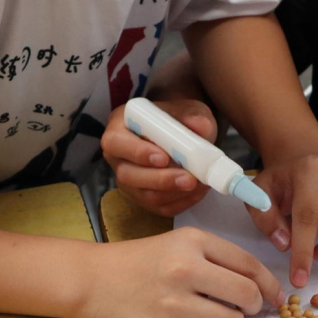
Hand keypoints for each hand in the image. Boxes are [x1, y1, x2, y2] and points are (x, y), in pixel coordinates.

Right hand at [81, 227, 284, 317]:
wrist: (93, 279)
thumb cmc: (143, 260)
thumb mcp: (181, 243)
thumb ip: (220, 259)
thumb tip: (262, 288)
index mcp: (194, 242)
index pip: (250, 265)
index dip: (270, 284)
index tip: (275, 296)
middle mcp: (184, 269)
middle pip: (247, 295)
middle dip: (255, 306)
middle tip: (247, 309)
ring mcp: (171, 303)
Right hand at [102, 99, 217, 216]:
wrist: (185, 136)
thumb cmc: (179, 119)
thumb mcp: (189, 109)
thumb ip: (193, 115)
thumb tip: (199, 125)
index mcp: (119, 128)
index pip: (116, 143)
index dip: (137, 152)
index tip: (164, 158)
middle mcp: (118, 157)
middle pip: (129, 175)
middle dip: (161, 180)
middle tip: (189, 179)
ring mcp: (130, 180)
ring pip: (146, 195)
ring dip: (175, 193)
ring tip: (201, 183)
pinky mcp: (144, 197)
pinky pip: (160, 207)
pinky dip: (182, 202)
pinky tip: (199, 192)